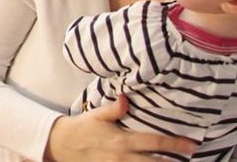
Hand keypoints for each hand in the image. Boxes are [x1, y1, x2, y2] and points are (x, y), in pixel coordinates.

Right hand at [46, 95, 197, 161]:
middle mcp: (123, 157)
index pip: (154, 143)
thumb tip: (125, 98)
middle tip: (191, 157)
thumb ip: (113, 109)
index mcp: (122, 140)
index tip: (192, 145)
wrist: (60, 144)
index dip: (175, 145)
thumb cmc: (81, 128)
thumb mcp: (96, 115)